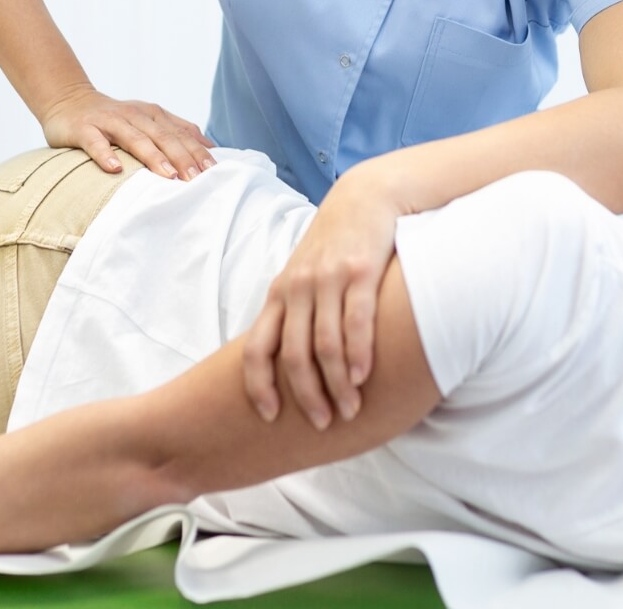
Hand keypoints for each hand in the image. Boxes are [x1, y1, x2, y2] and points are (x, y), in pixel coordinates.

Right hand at [40, 86, 216, 179]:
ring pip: (135, 139)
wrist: (69, 100)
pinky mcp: (84, 129)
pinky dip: (104, 155)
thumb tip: (210, 147)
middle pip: (163, 137)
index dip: (197, 152)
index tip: (213, 172)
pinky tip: (115, 170)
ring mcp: (109, 121)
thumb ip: (178, 131)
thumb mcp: (149, 120)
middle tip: (196, 179)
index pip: (180, 134)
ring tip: (169, 176)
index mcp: (153, 115)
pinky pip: (95, 143)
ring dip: (153, 157)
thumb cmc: (115, 119)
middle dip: (182, 158)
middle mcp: (134, 115)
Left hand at [243, 165, 401, 427]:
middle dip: (306, 396)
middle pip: (293, 356)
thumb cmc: (336, 245)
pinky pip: (356, 322)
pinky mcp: (360, 272)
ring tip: (349, 410)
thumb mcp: (305, 275)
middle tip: (321, 424)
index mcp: (279, 294)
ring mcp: (328, 280)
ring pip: (325, 345)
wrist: (365, 198)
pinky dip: (358, 354)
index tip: (270, 416)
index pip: (257, 348)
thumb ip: (296, 312)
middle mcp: (298, 289)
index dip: (258, 386)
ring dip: (337, 384)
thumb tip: (290, 361)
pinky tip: (364, 377)